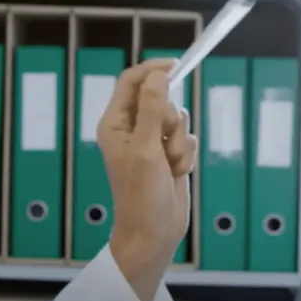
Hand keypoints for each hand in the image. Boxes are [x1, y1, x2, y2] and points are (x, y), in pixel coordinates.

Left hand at [99, 59, 199, 300]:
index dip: (152, 70)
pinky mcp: (168, 154)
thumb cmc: (141, 195)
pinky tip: (177, 173)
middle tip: (164, 143)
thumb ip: (151, 110)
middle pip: (159, 98)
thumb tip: (157, 75)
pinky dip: (186, 154)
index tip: (175, 66)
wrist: (153, 234)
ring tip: (170, 165)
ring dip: (179, 141)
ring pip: (177, 118)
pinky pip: (186, 138)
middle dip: (171, 119)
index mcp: (114, 123)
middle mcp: (131, 129)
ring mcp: (151, 142)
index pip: (131, 82)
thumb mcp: (145, 149)